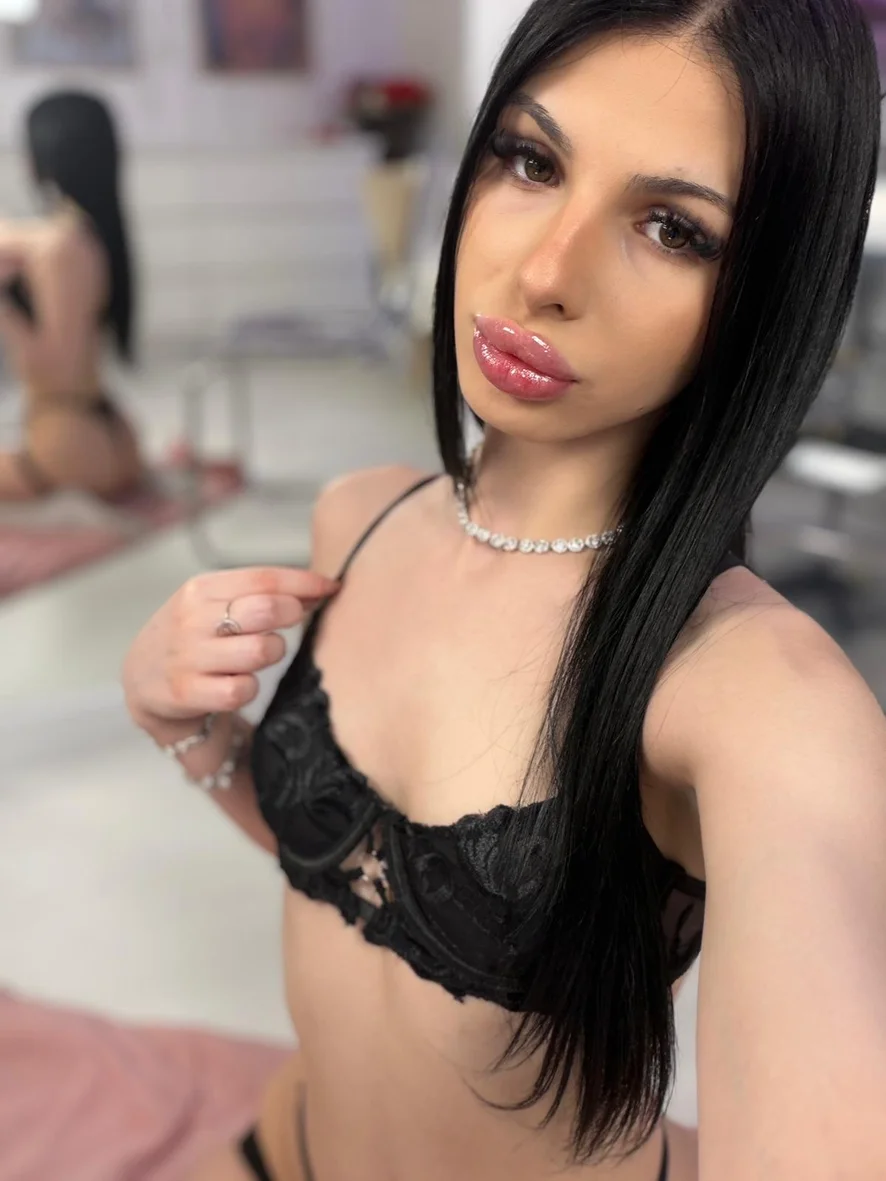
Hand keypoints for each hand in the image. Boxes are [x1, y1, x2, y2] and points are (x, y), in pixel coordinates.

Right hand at [122, 566, 339, 738]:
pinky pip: (242, 689)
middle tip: (291, 623)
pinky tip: (240, 683)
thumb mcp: (214, 604)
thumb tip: (320, 588)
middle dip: (292, 615)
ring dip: (273, 653)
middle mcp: (192, 618)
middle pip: (266, 609)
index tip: (330, 587)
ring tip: (260, 654)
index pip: (264, 578)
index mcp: (200, 588)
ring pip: (261, 650)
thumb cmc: (193, 636)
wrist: (142, 679)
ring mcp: (188, 656)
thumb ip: (259, 594)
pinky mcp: (187, 692)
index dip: (304, 582)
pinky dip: (250, 688)